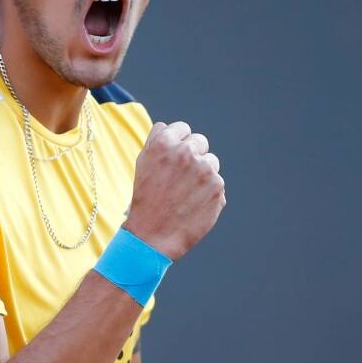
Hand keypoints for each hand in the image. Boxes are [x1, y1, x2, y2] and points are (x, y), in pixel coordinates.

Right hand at [123, 121, 225, 260]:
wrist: (152, 235)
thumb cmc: (145, 199)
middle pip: (200, 142)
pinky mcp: (218, 187)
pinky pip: (216, 183)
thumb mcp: (143, 163)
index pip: (183, 128)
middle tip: (181, 176)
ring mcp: (205, 169)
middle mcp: (187, 152)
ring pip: (211, 162)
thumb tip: (170, 127)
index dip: (179, 142)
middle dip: (193, 155)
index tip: (176, 156)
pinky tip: (193, 204)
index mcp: (165, 142)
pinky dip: (208, 192)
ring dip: (202, 173)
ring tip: (185, 193)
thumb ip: (157, 140)